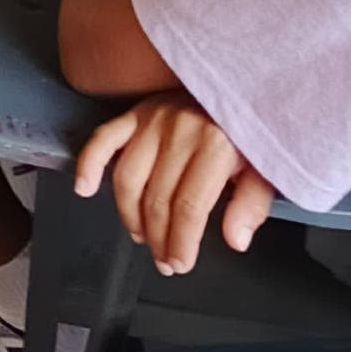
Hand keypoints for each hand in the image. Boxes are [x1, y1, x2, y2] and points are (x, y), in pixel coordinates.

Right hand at [75, 90, 277, 276]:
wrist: (239, 88)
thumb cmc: (248, 132)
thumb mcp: (265, 168)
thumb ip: (251, 205)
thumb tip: (235, 240)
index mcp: (215, 144)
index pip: (188, 206)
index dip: (181, 241)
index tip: (180, 263)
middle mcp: (180, 130)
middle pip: (156, 198)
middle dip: (158, 238)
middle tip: (164, 260)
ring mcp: (153, 119)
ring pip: (128, 178)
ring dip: (130, 215)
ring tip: (142, 236)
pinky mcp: (135, 112)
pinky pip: (104, 139)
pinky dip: (89, 164)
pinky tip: (85, 188)